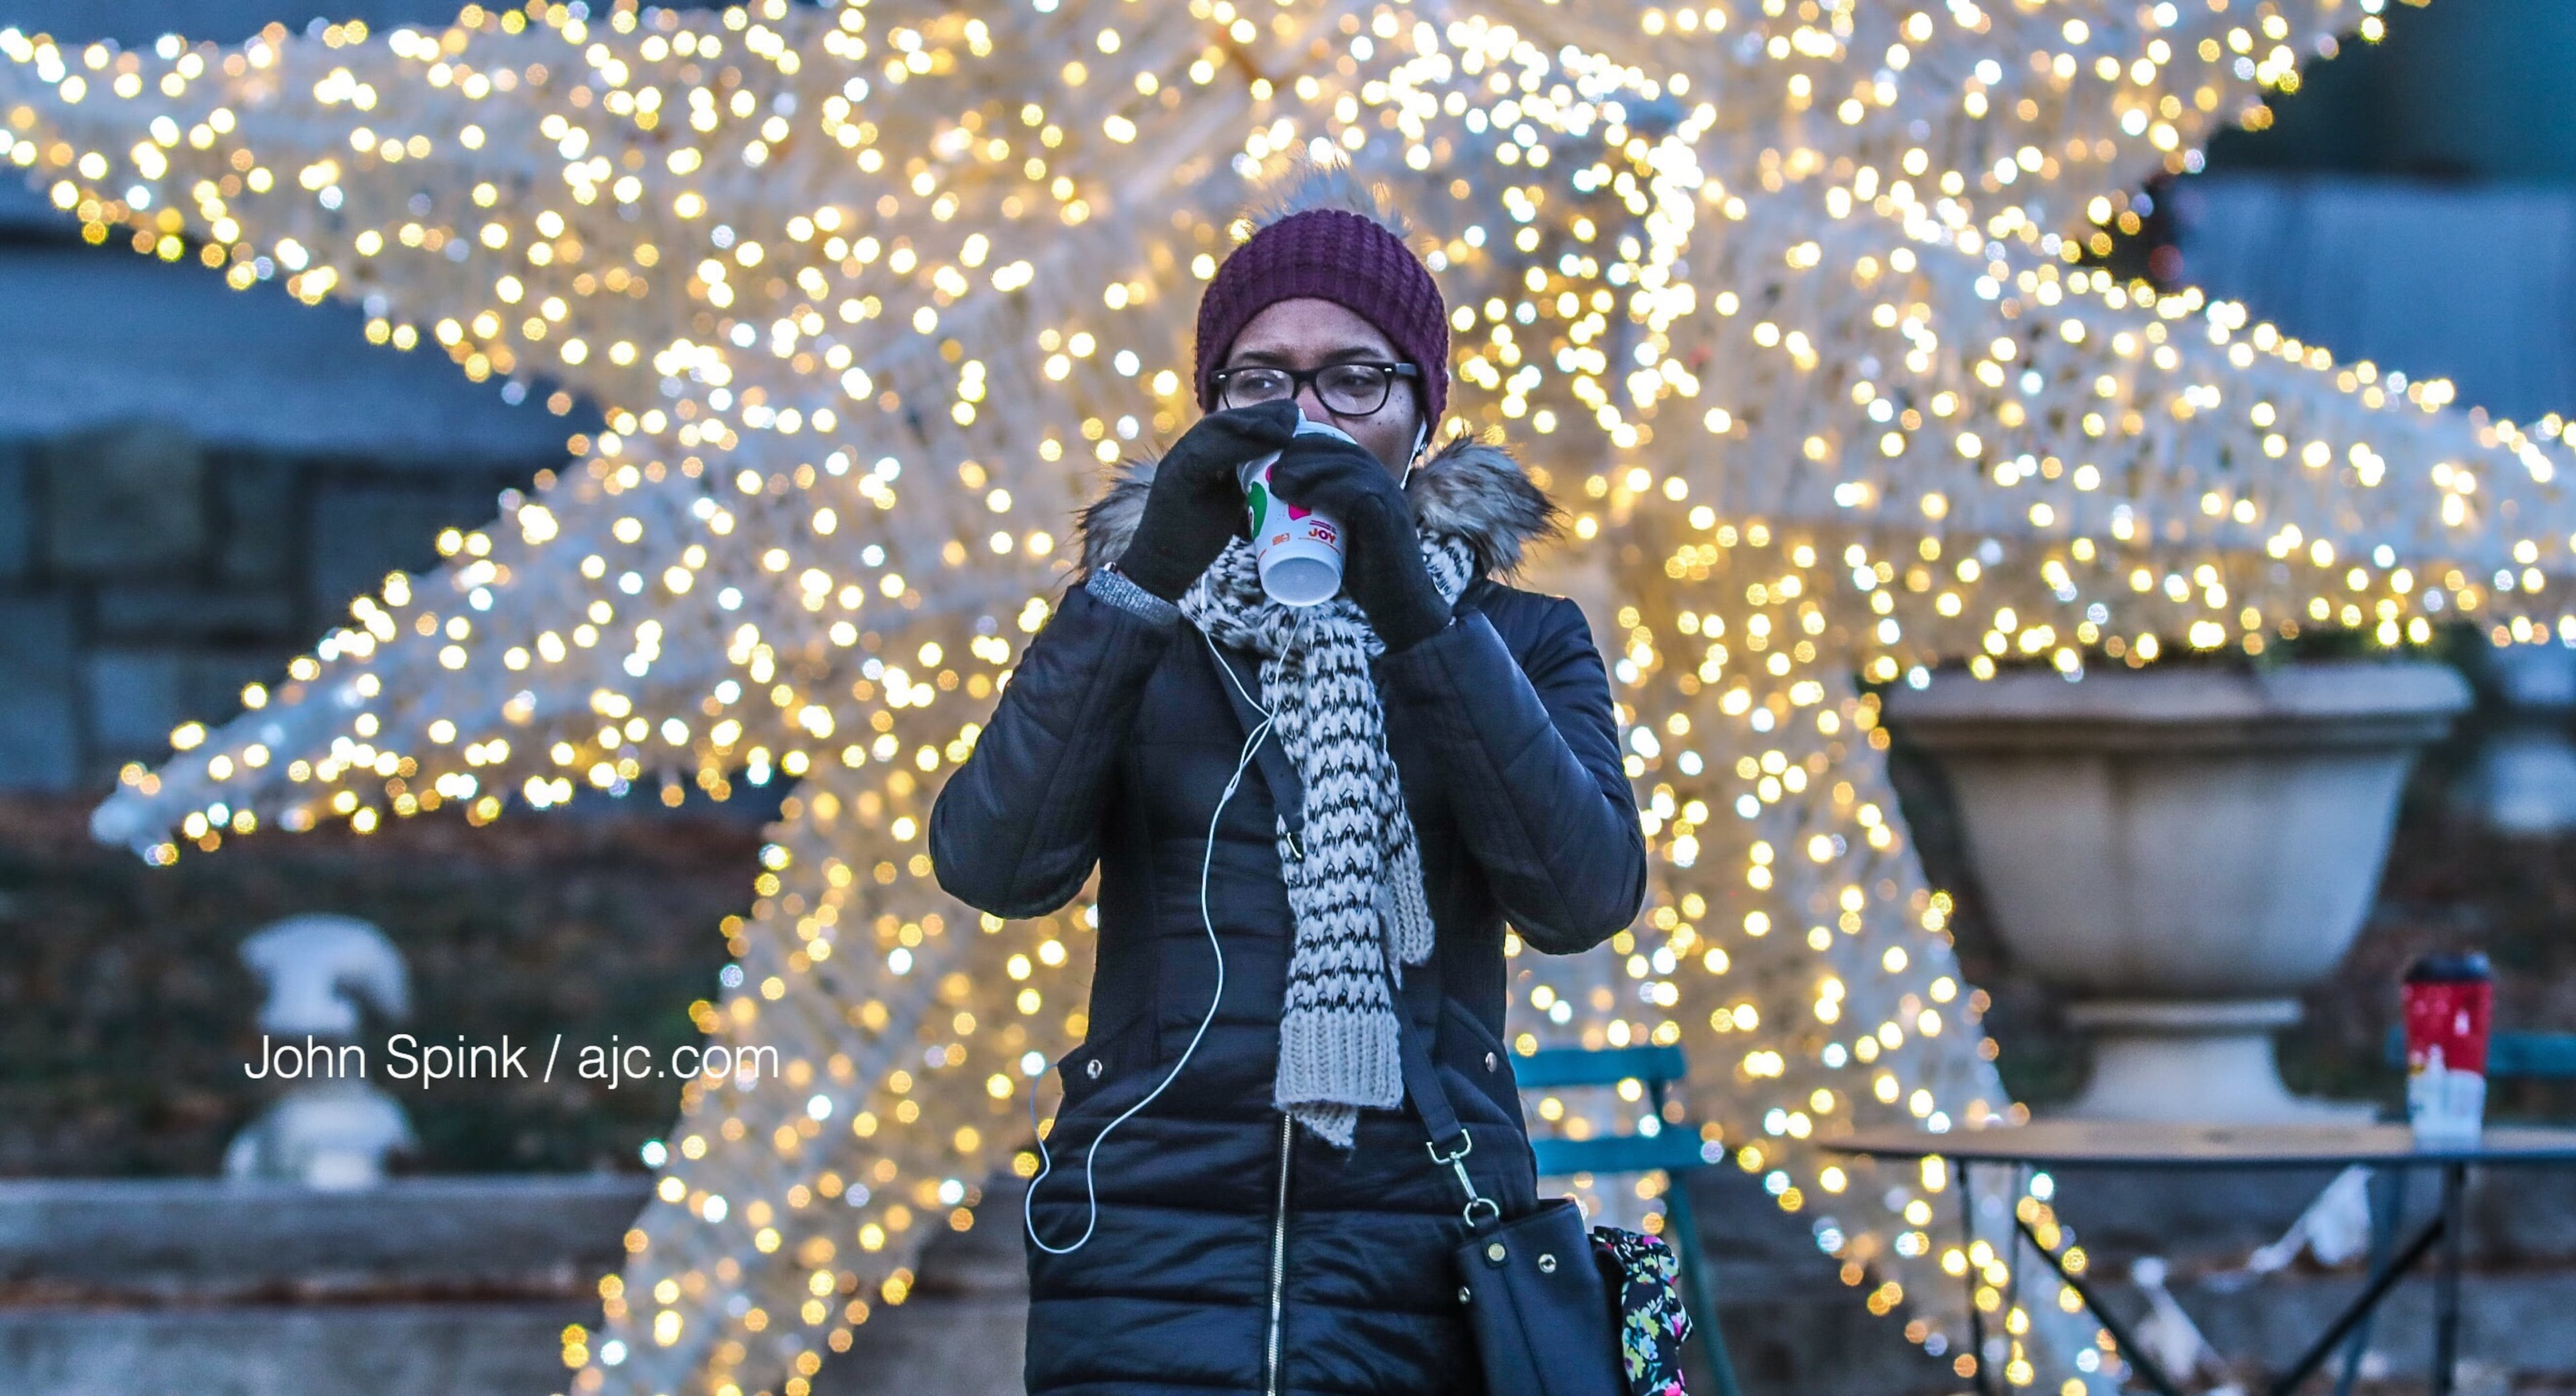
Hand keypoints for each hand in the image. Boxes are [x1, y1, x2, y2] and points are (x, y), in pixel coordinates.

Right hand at [1113, 400, 1300, 600]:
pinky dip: (1238, 448)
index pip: (1229, 422)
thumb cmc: (1196, 536)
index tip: (1292, 414)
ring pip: (1215, 430)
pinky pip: (1206, 454)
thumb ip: (1241, 479)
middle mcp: (1182, 451)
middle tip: (1295, 417)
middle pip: (1224, 420)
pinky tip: (1264, 449)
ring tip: (1286, 432)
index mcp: (1194, 453)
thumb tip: (1278, 466)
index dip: (1261, 413)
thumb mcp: (1224, 500)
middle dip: (1262, 415)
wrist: (1162, 565)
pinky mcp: (1174, 480)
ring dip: (1254, 427)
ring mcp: (1176, 463)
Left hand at [1267, 435, 1452, 650]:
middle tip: (1268, 472)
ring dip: (1306, 471)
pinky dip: (1323, 491)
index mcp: (1376, 483)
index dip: (1306, 445)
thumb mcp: (1340, 536)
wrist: (1399, 606)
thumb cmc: (1366, 574)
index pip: (1341, 448)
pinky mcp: (1386, 521)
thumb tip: (1273, 510)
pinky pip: (1354, 495)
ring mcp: (1389, 500)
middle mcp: (1386, 484)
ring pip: (1345, 469)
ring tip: (1275, 484)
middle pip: (1340, 452)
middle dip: (1301, 453)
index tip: (1273, 458)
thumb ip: (1321, 519)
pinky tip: (1297, 494)